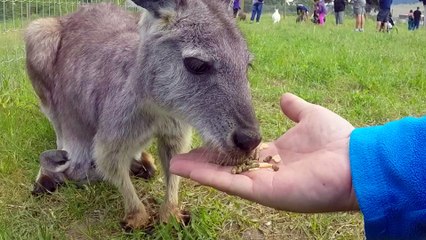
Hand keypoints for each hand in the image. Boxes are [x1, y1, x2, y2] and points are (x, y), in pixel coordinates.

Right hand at [170, 93, 358, 212]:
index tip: (201, 138)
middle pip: (226, 166)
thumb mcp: (311, 117)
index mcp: (273, 155)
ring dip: (198, 170)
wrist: (356, 160)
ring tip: (175, 163)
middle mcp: (264, 172)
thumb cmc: (337, 141)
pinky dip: (206, 176)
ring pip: (222, 177)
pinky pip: (229, 184)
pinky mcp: (262, 192)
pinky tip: (186, 168)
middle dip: (203, 161)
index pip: (239, 152)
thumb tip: (284, 98)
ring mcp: (261, 184)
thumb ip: (295, 109)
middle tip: (179, 155)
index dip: (220, 146)